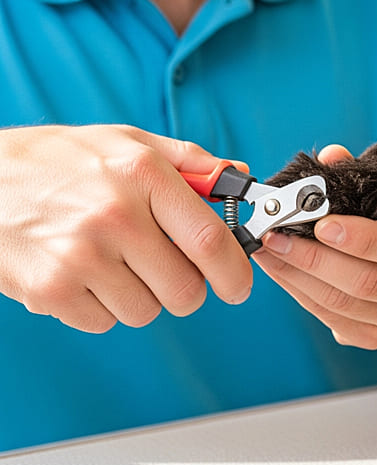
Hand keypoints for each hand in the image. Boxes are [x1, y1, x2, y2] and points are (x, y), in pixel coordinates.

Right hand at [0, 125, 252, 332]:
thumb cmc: (62, 159)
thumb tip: (239, 176)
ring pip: (145, 311)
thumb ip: (191, 161)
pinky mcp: (49, 290)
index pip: (208, 241)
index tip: (238, 284)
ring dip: (142, 296)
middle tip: (170, 270)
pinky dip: (102, 306)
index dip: (233, 271)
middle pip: (183, 289)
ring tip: (117, 261)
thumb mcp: (130, 142)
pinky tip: (86, 272)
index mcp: (144, 176)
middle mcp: (115, 217)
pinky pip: (103, 321)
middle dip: (187, 288)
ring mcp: (80, 257)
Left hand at [253, 144, 376, 348]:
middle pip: (371, 282)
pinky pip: (336, 322)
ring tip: (270, 252)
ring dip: (300, 277)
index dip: (364, 239)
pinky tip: (284, 273)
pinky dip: (304, 296)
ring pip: (347, 306)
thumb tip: (331, 158)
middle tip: (278, 235)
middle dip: (316, 258)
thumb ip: (370, 178)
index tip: (322, 224)